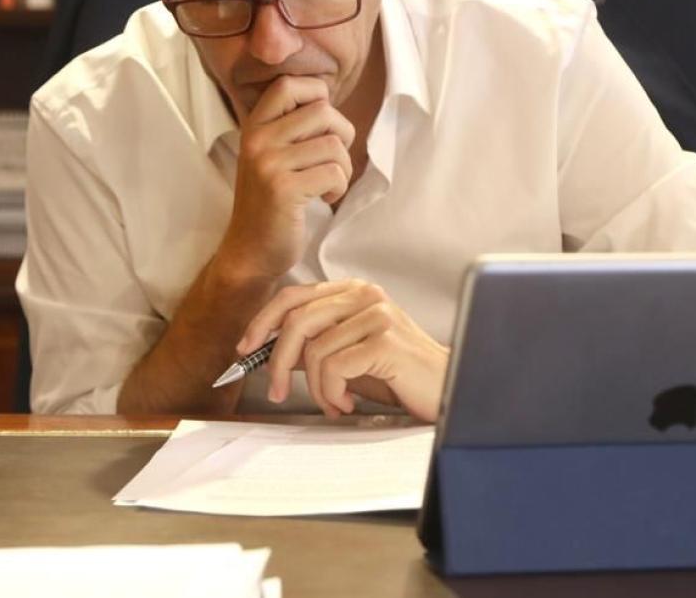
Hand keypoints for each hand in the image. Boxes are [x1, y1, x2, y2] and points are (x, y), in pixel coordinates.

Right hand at [216, 77, 355, 281]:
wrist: (249, 252)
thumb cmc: (270, 204)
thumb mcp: (269, 156)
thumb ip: (289, 128)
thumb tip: (327, 99)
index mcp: (254, 127)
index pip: (289, 84)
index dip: (317, 95)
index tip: (321, 125)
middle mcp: (257, 140)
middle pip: (323, 112)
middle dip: (342, 135)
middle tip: (332, 161)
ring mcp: (268, 164)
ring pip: (334, 145)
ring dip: (343, 168)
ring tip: (327, 184)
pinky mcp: (284, 190)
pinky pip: (334, 173)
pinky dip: (338, 188)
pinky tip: (323, 199)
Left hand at [237, 279, 449, 420]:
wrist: (448, 392)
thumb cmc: (398, 377)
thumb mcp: (348, 355)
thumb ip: (315, 344)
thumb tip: (269, 349)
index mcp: (354, 291)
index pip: (293, 295)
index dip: (263, 321)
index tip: (247, 349)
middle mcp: (365, 295)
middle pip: (296, 320)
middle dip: (277, 361)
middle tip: (276, 391)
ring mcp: (376, 314)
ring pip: (314, 350)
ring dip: (316, 388)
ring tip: (333, 403)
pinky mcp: (384, 340)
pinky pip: (333, 368)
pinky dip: (332, 393)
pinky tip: (347, 403)